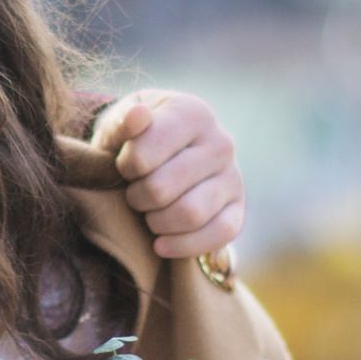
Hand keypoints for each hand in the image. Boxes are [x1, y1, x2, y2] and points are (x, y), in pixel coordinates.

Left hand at [94, 90, 243, 259]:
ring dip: (156, 223)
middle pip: (162, 189)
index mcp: (192, 113)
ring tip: (149, 212)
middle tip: (134, 193)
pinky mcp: (238, 208)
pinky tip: (161, 243)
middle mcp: (220, 142)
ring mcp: (233, 176)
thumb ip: (122, 123)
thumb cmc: (137, 139)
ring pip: (190, 215)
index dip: (125, 168)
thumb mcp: (122, 124)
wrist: (166, 157)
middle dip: (137, 198)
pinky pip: (218, 235)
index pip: (144, 155)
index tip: (125, 167)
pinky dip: (183, 246)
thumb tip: (138, 116)